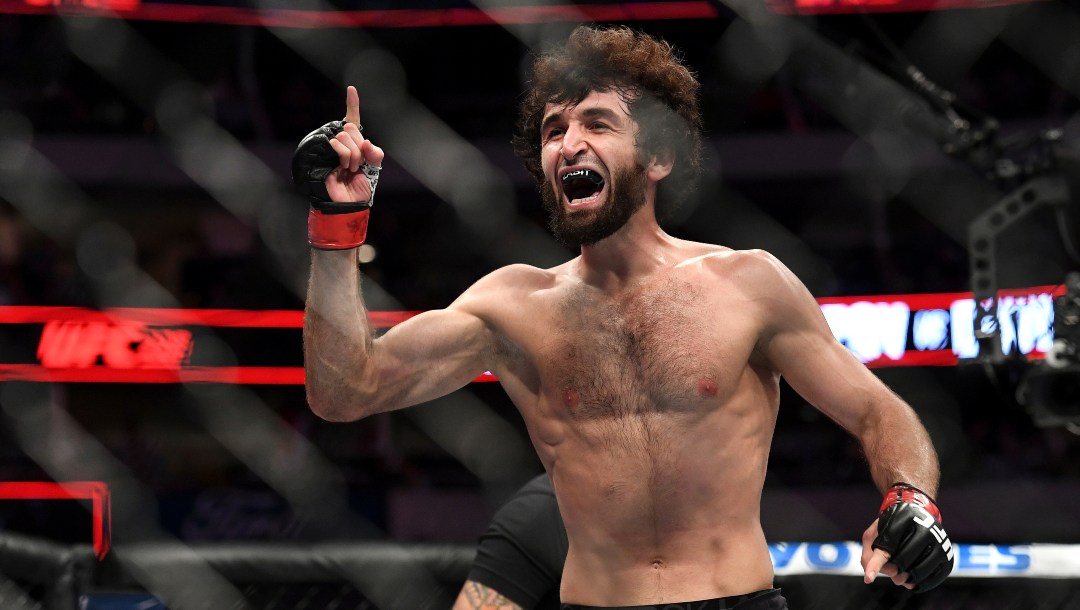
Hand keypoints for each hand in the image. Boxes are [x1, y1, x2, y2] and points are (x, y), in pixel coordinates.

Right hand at [291, 85, 385, 248]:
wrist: (348, 203)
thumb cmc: (360, 188)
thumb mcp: (374, 167)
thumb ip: (374, 152)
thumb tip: (364, 142)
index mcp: (353, 143)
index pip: (352, 119)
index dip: (352, 104)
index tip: (351, 88)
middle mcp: (341, 142)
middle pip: (352, 129)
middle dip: (360, 148)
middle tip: (358, 165)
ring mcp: (330, 147)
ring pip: (345, 135)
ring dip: (354, 155)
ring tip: (350, 169)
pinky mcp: (322, 153)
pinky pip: (337, 143)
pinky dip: (346, 155)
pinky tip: (343, 167)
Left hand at [862, 483, 954, 592]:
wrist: (920, 515)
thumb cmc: (893, 526)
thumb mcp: (876, 531)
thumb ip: (868, 552)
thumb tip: (876, 575)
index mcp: (905, 516)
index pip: (888, 544)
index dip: (877, 562)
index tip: (868, 578)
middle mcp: (926, 528)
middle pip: (902, 560)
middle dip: (891, 570)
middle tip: (890, 570)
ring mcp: (940, 543)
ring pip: (917, 572)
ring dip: (904, 579)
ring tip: (899, 577)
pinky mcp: (948, 557)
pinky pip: (931, 580)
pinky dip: (917, 584)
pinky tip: (911, 581)